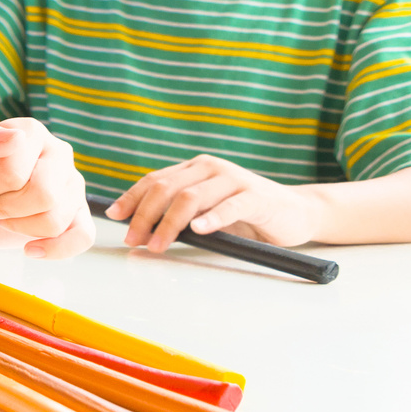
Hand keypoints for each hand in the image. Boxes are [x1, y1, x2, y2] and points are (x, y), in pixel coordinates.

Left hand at [0, 117, 91, 256]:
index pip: (15, 172)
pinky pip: (83, 237)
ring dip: (16, 227)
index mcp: (30, 133)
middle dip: (3, 210)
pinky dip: (56, 249)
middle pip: (44, 196)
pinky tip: (29, 249)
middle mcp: (58, 154)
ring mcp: (71, 184)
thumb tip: (15, 136)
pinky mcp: (74, 213)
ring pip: (55, 220)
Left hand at [105, 156, 321, 251]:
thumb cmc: (246, 215)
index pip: (154, 180)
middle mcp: (210, 168)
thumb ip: (180, 212)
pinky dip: (212, 218)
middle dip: (144, 215)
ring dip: (169, 223)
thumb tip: (141, 227)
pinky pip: (230, 205)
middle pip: (166, 188)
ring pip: (191, 197)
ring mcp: (234, 179)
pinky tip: (198, 230)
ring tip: (158, 244)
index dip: (131, 198)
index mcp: (195, 168)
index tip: (114, 216)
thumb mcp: (206, 211)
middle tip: (133, 239)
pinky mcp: (257, 195)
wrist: (296, 212)